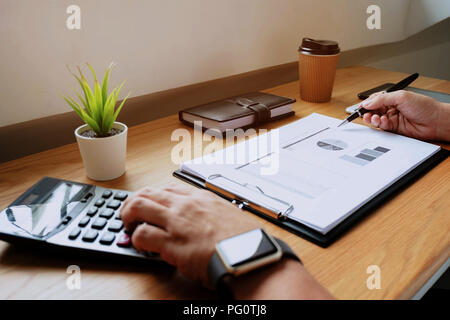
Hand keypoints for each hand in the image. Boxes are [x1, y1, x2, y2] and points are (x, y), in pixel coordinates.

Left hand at [120, 182, 260, 285]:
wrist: (249, 255)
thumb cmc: (245, 239)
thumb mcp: (230, 215)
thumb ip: (213, 213)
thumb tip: (206, 221)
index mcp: (201, 197)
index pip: (168, 188)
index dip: (154, 195)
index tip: (150, 202)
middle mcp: (186, 205)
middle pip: (148, 192)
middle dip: (134, 201)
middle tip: (130, 212)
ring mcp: (177, 222)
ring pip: (139, 206)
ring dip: (128, 215)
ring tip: (127, 224)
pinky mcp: (171, 243)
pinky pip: (142, 235)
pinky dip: (136, 239)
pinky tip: (140, 245)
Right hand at [361, 90, 447, 140]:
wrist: (435, 121)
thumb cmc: (424, 106)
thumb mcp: (401, 97)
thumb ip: (382, 99)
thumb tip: (367, 102)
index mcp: (393, 98)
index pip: (375, 100)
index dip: (367, 103)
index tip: (360, 106)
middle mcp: (392, 108)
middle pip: (373, 110)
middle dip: (367, 112)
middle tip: (364, 113)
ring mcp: (392, 118)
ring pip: (375, 119)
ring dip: (372, 118)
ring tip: (373, 117)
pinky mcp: (394, 128)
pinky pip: (381, 127)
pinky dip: (379, 124)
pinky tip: (382, 121)